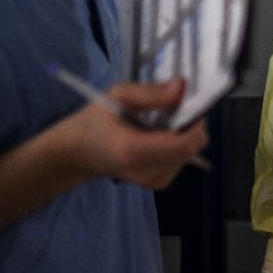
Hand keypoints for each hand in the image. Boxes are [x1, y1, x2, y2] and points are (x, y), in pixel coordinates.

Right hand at [56, 78, 208, 189]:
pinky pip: (180, 161)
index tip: (191, 106)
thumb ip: (151, 93)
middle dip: (191, 127)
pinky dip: (177, 146)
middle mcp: (145, 172)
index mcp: (133, 150)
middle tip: (176, 110)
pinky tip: (159, 136)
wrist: (77, 153)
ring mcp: (151, 182)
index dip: (196, 125)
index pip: (183, 145)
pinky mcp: (155, 184)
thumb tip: (182, 88)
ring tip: (161, 123)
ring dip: (184, 136)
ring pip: (188, 156)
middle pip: (190, 151)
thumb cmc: (95, 121)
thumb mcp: (118, 95)